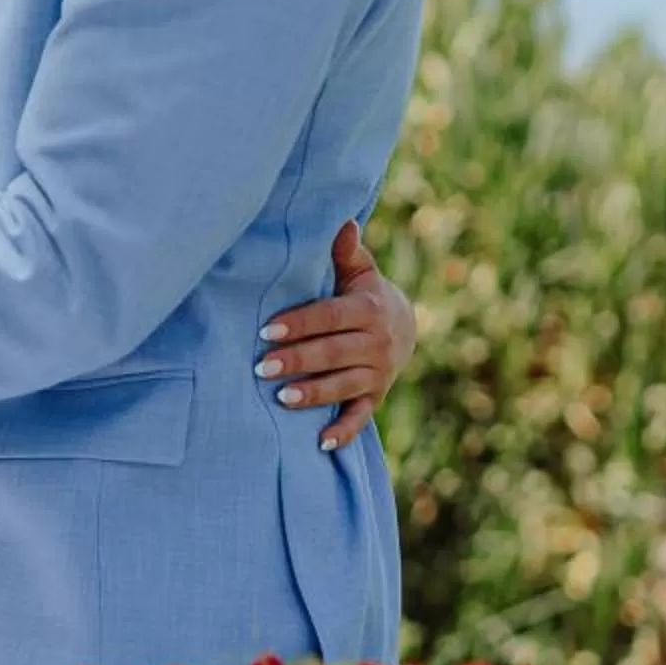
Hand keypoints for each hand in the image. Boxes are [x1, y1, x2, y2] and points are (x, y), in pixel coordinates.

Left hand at [255, 221, 418, 449]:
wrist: (404, 327)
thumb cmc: (365, 294)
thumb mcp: (360, 271)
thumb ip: (346, 251)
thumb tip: (343, 221)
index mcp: (369, 309)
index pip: (330, 316)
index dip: (300, 323)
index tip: (267, 329)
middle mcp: (377, 343)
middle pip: (333, 353)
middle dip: (298, 360)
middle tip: (261, 366)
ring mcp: (377, 373)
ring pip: (344, 386)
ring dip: (314, 394)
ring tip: (282, 399)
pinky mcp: (375, 397)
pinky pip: (360, 417)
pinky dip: (344, 432)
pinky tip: (321, 443)